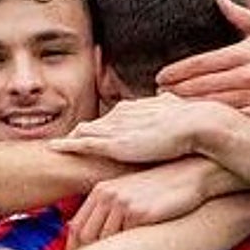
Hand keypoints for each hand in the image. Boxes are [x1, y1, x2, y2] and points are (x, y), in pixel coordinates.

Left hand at [49, 93, 206, 163]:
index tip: (88, 134)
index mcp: (134, 108)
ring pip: (84, 132)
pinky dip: (67, 145)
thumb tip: (167, 100)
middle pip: (93, 125)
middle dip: (78, 133)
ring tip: (52, 146)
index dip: (99, 129)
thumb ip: (167, 109)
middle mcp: (120, 114)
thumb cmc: (193, 122)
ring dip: (68, 140)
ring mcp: (116, 128)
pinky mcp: (114, 143)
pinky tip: (54, 148)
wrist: (198, 125)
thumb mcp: (176, 113)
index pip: (110, 120)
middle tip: (60, 142)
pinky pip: (83, 144)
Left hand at [68, 158, 218, 246]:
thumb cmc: (162, 189)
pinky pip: (123, 240)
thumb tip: (95, 239)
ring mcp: (123, 203)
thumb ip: (111, 212)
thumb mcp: (131, 193)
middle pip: (84, 236)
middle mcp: (108, 195)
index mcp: (101, 190)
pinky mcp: (140, 213)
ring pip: (102, 240)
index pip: (77, 227)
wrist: (191, 175)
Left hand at [155, 0, 249, 115]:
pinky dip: (217, 123)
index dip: (178, 71)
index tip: (161, 77)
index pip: (203, 62)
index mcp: (245, 53)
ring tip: (169, 112)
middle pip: (203, 85)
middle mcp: (249, 73)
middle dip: (177, 91)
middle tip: (158, 95)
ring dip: (190, 109)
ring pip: (215, 104)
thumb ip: (239, 16)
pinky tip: (201, 125)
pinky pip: (236, 120)